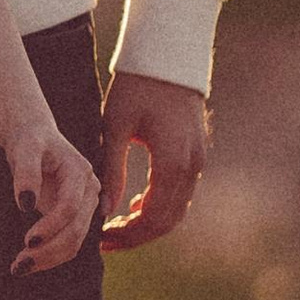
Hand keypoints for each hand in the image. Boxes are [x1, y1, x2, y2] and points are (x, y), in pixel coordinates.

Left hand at [5, 125, 100, 274]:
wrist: (36, 137)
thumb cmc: (29, 140)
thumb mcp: (24, 148)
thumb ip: (25, 173)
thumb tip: (25, 205)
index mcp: (80, 172)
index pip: (70, 207)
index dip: (50, 225)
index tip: (27, 241)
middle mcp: (89, 191)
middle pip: (75, 230)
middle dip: (48, 250)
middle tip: (18, 265)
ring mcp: (86, 205)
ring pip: (75, 241)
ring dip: (49, 258)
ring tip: (19, 268)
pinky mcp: (77, 216)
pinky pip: (68, 241)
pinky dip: (50, 255)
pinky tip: (29, 262)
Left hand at [97, 72, 210, 250]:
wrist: (168, 58)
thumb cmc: (136, 87)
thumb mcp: (114, 126)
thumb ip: (111, 169)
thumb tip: (104, 210)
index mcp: (172, 163)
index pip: (153, 218)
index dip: (128, 235)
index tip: (101, 240)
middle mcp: (191, 167)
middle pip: (168, 221)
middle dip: (137, 236)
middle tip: (106, 241)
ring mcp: (198, 162)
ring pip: (177, 209)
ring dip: (149, 223)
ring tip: (116, 227)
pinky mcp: (196, 154)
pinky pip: (181, 193)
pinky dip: (160, 205)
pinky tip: (135, 205)